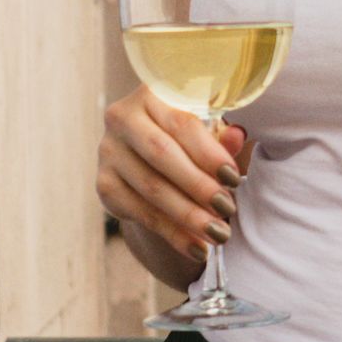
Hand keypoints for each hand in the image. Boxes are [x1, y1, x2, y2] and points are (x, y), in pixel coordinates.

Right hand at [96, 87, 249, 277]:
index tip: (233, 178)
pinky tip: (197, 248)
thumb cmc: (189, 140)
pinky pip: (140, 212)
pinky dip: (172, 233)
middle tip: (228, 209)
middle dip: (198, 186)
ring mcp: (108, 151)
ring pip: (151, 187)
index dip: (209, 152)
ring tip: (219, 234)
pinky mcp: (104, 184)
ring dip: (188, 215)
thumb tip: (238, 136)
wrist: (152, 161)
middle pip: (162, 155)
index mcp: (151, 93)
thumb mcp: (208, 133)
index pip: (181, 123)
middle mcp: (122, 117)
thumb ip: (222, 136)